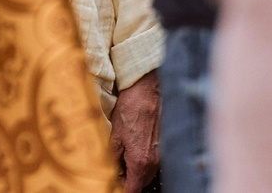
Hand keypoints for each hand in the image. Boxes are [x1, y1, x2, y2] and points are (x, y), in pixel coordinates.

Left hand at [115, 71, 159, 188]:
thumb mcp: (115, 134)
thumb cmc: (132, 108)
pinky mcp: (162, 144)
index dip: (121, 189)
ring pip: (147, 172)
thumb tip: (108, 171)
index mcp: (141, 162)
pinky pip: (152, 161)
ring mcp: (160, 153)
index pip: (132, 189)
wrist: (149, 90)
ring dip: (135, 171)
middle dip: (128, 181)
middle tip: (114, 172)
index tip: (112, 184)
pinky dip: (142, 161)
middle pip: (141, 183)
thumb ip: (112, 158)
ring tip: (121, 160)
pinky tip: (132, 148)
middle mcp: (154, 161)